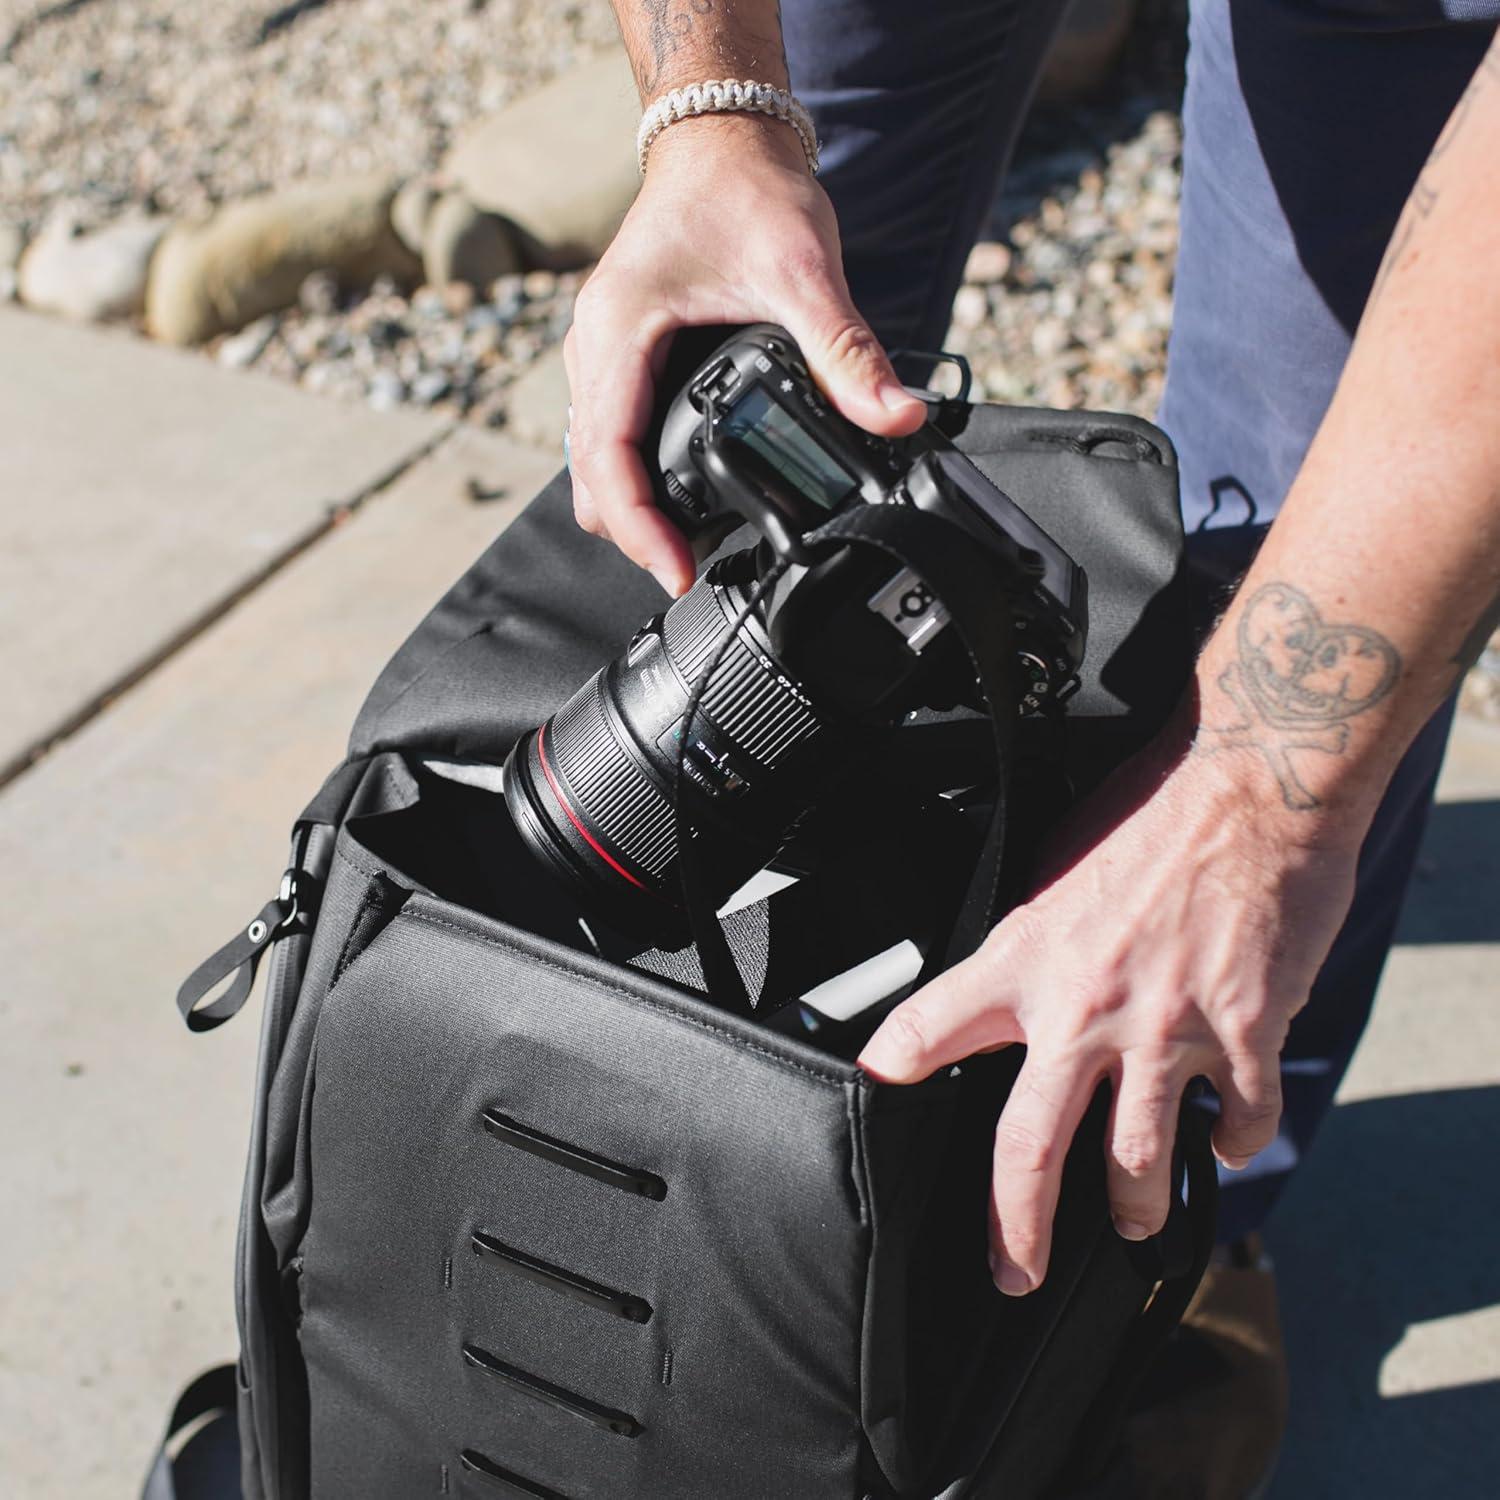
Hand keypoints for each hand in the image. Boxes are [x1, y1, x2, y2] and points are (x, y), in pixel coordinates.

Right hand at [562, 112, 927, 595]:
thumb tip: (896, 415)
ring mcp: (601, 353)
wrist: (721, 139)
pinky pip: (609, 434)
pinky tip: (681, 496)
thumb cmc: (745, 188)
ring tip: (690, 545)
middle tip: (693, 568)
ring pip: (592, 459)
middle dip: (633, 531)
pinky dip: (635, 475)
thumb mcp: (803, 270)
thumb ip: (846, 350)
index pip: (607, 456)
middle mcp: (594, 347)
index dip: (638, 527)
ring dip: (632, 507)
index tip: (677, 570)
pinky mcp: (621, 356)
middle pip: (590, 473)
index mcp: (618, 331)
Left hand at [857, 725, 1362, 1295]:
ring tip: (1128, 1221)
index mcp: (1027, 958)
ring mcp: (1165, 1029)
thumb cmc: (1150, 810)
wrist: (1250, 783)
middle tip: (1011, 1270)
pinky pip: (1239, 1119)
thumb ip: (1030, 937)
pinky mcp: (1242, 1033)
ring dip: (1132, 1206)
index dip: (891, 1065)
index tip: (873, 1092)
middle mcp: (1085, 1007)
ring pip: (1135, 1160)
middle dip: (1015, 1227)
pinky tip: (1227, 1142)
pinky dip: (1235, 1141)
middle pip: (1028, 1147)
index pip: (930, 1025)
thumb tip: (1018, 978)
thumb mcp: (1052, 868)